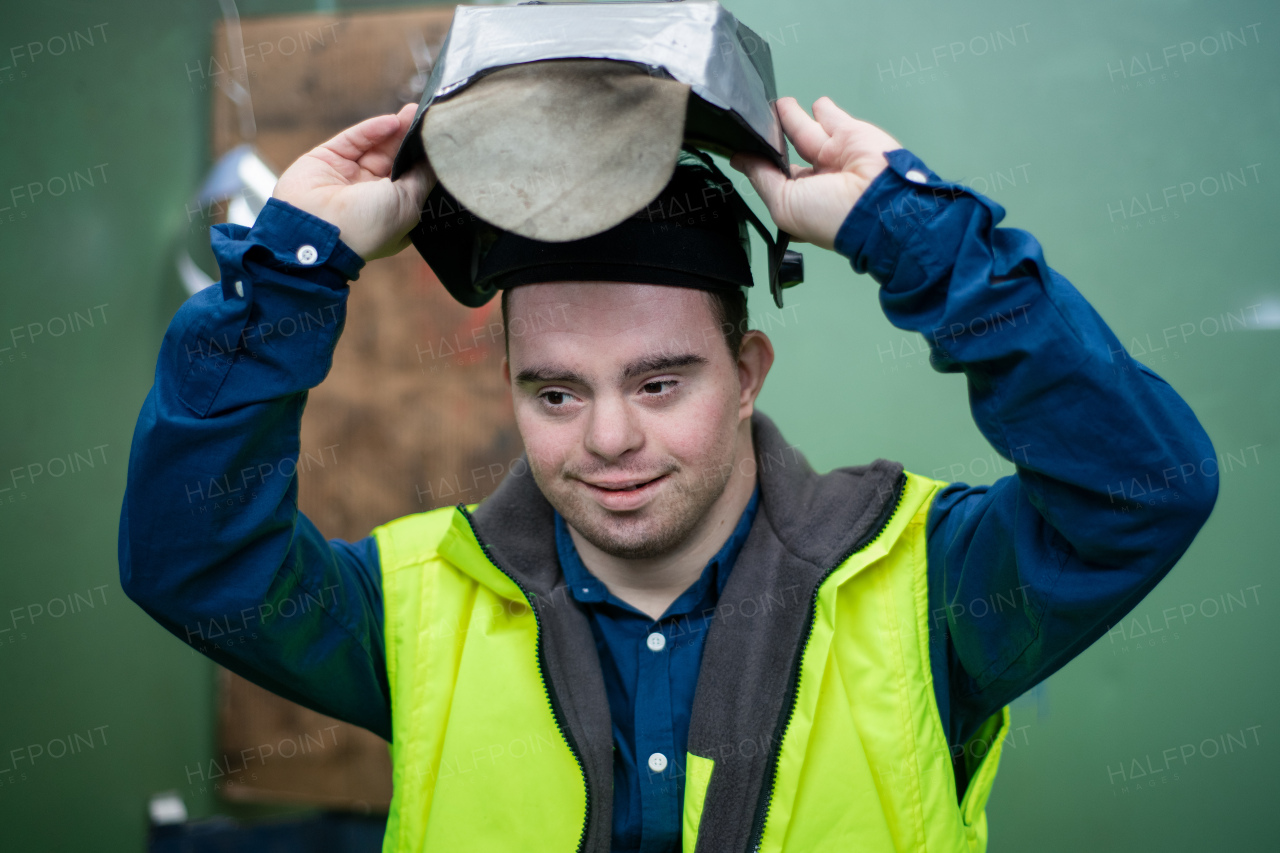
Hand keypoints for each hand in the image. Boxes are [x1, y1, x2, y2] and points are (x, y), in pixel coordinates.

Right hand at [272, 103, 434, 261]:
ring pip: (376, 148)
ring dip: (395, 130)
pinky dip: (372, 130)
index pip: (412, 184)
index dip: (424, 165)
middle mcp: (370, 197)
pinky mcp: (328, 159)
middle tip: (428, 120)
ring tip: (413, 112)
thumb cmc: (368, 227)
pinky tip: (391, 122)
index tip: (440, 146)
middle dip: (410, 142)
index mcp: (391, 215)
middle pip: (395, 162)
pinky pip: (354, 141)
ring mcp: (348, 178)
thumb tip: (436, 160)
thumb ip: (422, 178)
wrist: (317, 230)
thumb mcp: (408, 204)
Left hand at [730, 96, 900, 250]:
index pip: (778, 181)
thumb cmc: (833, 216)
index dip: (762, 167)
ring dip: (792, 118)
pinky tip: (809, 104)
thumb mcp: (784, 205)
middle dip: (774, 141)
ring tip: (774, 107)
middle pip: (790, 154)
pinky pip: (832, 118)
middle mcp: (820, 180)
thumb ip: (761, 178)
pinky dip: (822, 109)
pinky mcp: (849, 133)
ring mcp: (835, 155)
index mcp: (805, 203)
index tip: (743, 152)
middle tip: (756, 126)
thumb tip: (740, 160)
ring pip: (807, 131)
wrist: (879, 201)